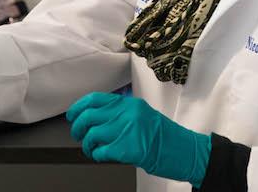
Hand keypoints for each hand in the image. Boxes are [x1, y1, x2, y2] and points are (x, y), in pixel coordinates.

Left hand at [67, 92, 210, 186]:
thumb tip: (98, 118)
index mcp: (131, 104)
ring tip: (92, 150)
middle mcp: (128, 114)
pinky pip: (101, 152)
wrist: (185, 151)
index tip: (72, 115)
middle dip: (78, 128)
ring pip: (92, 135)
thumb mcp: (144, 116)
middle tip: (78, 135)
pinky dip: (98, 156)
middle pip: (89, 116)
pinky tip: (102, 156)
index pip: (96, 99)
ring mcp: (128, 130)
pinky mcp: (128, 149)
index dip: (79, 107)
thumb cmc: (166, 137)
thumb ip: (122, 114)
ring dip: (88, 146)